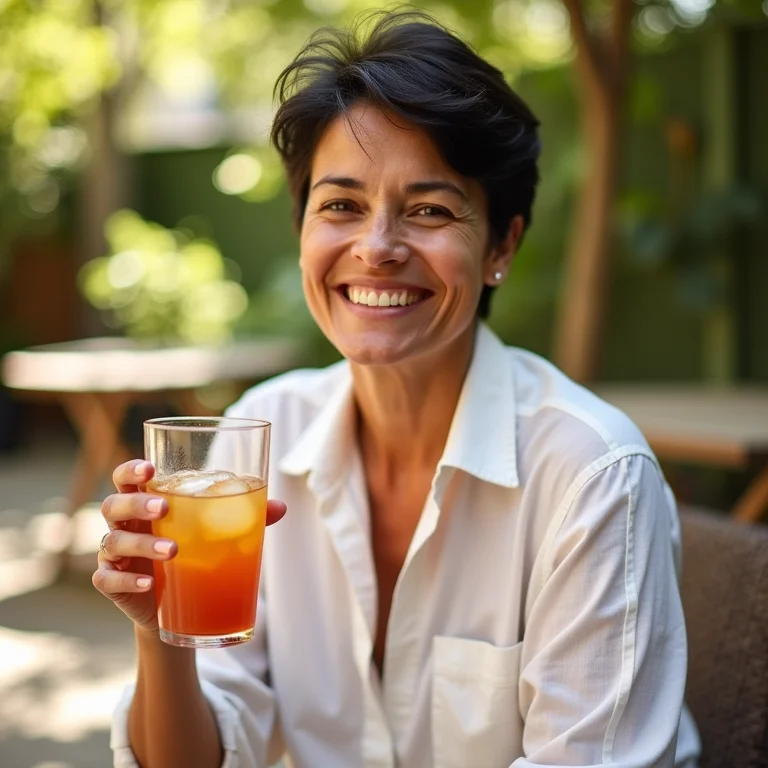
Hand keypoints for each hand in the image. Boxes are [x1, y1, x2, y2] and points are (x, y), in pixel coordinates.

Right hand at [92, 459, 286, 633]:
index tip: (149, 468)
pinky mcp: (112, 584)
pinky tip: (148, 583)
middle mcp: (125, 523)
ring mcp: (115, 555)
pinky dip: (126, 581)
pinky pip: (108, 580)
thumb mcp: (215, 531)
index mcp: (145, 501)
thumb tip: (281, 506)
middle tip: (164, 508)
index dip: (131, 469)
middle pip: (115, 504)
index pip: (126, 477)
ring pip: (113, 541)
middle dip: (137, 503)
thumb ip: (244, 514)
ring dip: (141, 543)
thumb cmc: (193, 552)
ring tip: (172, 551)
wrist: (175, 605)